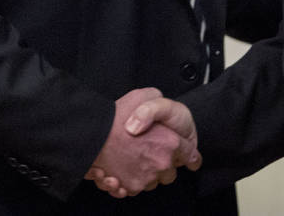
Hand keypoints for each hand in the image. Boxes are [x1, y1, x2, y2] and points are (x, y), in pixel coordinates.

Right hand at [84, 88, 200, 196]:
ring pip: (155, 181)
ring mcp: (147, 177)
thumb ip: (157, 101)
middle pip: (172, 172)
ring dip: (148, 173)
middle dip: (165, 165)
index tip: (191, 158)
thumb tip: (160, 106)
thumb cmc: (116, 117)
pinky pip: (138, 188)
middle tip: (151, 153)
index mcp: (170, 142)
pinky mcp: (131, 187)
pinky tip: (124, 169)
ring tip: (135, 159)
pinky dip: (132, 180)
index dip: (191, 154)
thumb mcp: (143, 95)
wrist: (91, 136)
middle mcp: (161, 162)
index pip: (191, 154)